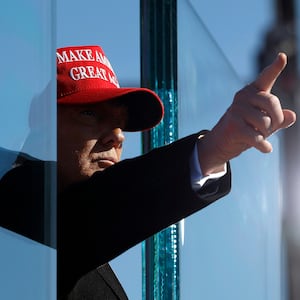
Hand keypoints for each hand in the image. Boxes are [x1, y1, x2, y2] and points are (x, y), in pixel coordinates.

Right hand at [198, 52, 295, 174]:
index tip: (282, 57)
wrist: (221, 142)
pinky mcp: (233, 125)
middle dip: (276, 119)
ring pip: (265, 122)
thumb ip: (279, 118)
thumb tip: (292, 116)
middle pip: (272, 103)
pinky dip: (263, 145)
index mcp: (252, 92)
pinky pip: (256, 136)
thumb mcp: (264, 123)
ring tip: (259, 136)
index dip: (275, 68)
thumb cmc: (245, 129)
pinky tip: (265, 149)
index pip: (265, 78)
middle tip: (271, 128)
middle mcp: (243, 96)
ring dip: (266, 134)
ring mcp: (236, 109)